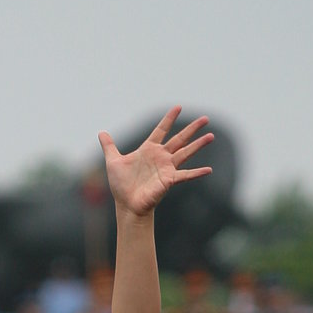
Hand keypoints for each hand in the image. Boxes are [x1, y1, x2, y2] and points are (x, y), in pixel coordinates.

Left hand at [98, 108, 212, 217]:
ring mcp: (166, 168)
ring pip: (186, 152)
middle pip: (179, 138)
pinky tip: (209, 170)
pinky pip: (185, 175)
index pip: (161, 130)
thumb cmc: (121, 186)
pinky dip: (197, 173)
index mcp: (148, 149)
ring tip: (211, 136)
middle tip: (205, 118)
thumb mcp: (113, 161)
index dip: (169, 119)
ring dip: (198, 144)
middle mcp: (160, 157)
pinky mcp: (169, 180)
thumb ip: (109, 146)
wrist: (126, 205)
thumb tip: (101, 132)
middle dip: (192, 129)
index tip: (178, 107)